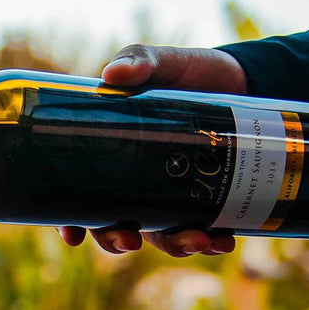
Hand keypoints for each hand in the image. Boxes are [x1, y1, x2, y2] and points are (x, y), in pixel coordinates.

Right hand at [61, 44, 246, 256]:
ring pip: (158, 235)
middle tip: (131, 241)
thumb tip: (112, 74)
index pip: (76, 196)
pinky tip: (224, 239)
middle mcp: (132, 183)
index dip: (67, 221)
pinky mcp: (199, 199)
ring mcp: (166, 195)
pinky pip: (199, 229)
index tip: (73, 236)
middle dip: (118, 241)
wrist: (241, 80)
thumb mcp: (162, 63)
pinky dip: (212, 239)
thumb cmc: (186, 72)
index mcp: (108, 155)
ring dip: (173, 247)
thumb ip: (138, 62)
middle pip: (112, 225)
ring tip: (198, 241)